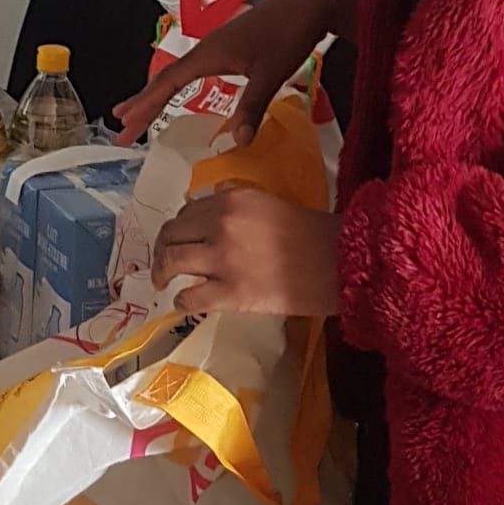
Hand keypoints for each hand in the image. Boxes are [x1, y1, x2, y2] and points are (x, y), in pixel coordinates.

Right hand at [112, 0, 360, 147]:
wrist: (310, 1)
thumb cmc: (290, 33)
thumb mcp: (271, 73)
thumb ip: (251, 106)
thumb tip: (238, 142)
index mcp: (209, 54)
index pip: (167, 84)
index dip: (144, 107)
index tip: (125, 128)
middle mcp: (207, 48)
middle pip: (165, 78)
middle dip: (142, 102)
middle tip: (120, 125)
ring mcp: (217, 45)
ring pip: (177, 72)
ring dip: (156, 92)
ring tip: (140, 110)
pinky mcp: (230, 45)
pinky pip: (192, 68)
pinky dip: (177, 84)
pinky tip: (180, 90)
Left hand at [153, 190, 341, 317]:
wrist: (341, 264)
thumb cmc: (314, 235)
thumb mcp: (270, 204)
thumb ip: (237, 206)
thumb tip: (210, 210)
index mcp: (231, 200)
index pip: (187, 212)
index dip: (179, 228)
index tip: (179, 239)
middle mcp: (221, 224)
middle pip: (171, 234)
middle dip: (162, 249)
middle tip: (164, 263)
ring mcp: (223, 259)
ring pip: (172, 261)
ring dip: (162, 273)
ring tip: (164, 282)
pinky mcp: (231, 293)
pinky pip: (190, 297)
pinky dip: (182, 302)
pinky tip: (185, 304)